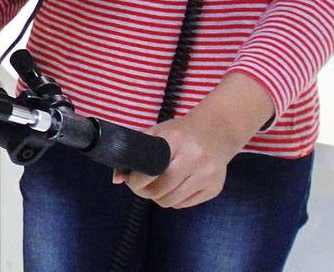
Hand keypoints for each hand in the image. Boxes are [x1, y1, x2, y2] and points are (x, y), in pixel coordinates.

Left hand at [112, 72, 273, 208]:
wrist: (217, 130)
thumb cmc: (180, 132)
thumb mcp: (156, 133)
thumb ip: (133, 151)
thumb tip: (116, 179)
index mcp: (176, 140)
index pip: (150, 172)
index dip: (136, 181)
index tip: (130, 179)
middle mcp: (195, 158)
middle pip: (160, 191)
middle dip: (144, 192)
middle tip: (140, 186)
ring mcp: (208, 175)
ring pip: (171, 201)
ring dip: (159, 198)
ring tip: (155, 187)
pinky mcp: (215, 188)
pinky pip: (185, 204)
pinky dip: (174, 200)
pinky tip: (173, 188)